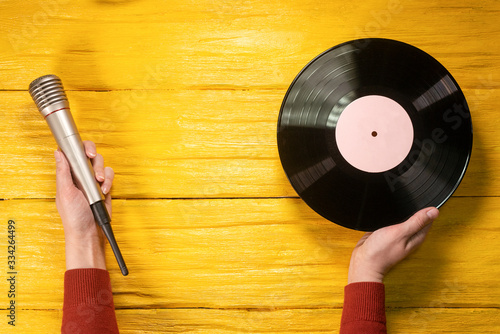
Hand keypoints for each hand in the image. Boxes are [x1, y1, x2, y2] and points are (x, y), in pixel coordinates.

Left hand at [54, 141, 113, 269]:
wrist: (89, 232)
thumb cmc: (73, 217)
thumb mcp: (65, 193)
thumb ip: (63, 172)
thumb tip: (58, 153)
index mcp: (67, 175)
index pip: (71, 153)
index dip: (77, 147)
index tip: (82, 149)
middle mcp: (80, 176)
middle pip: (88, 153)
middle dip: (91, 154)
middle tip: (91, 157)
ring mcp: (93, 181)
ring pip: (100, 163)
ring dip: (101, 170)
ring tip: (98, 182)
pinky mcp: (104, 187)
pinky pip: (109, 175)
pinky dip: (108, 180)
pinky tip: (104, 190)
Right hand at [347, 207, 438, 283]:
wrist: (363, 261)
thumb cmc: (381, 251)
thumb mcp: (400, 233)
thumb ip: (416, 222)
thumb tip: (434, 211)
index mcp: (417, 236)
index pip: (429, 219)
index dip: (428, 208)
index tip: (426, 198)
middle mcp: (409, 236)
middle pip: (419, 219)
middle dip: (417, 208)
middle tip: (414, 197)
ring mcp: (398, 236)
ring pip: (405, 219)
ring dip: (404, 211)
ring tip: (402, 202)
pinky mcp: (387, 234)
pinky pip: (393, 222)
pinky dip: (393, 216)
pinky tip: (389, 212)